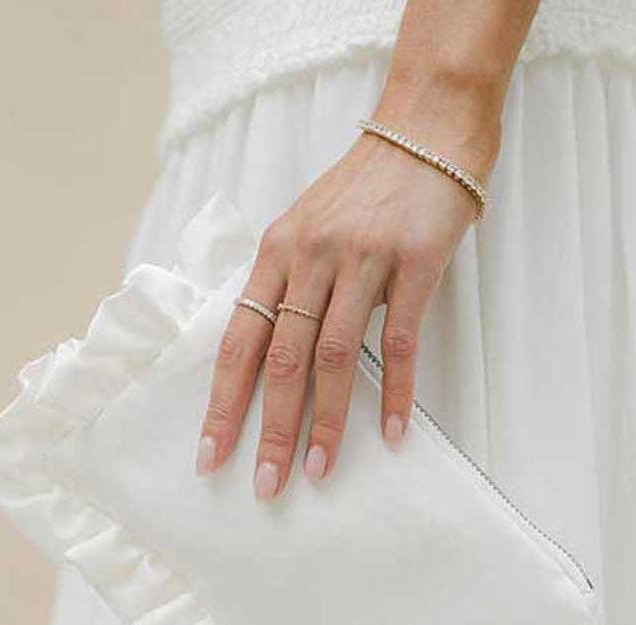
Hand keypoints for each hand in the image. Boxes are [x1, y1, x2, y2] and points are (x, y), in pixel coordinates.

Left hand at [194, 119, 490, 498]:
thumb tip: (264, 358)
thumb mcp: (306, 227)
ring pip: (334, 356)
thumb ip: (285, 285)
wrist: (425, 130)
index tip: (210, 454)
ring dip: (326, 421)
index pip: (238, 340)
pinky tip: (393, 433)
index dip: (222, 403)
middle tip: (264, 483)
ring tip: (319, 472)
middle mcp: (311, 257)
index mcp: (276, 252)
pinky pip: (400, 340)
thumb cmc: (362, 190)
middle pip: (281, 358)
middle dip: (270, 428)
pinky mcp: (414, 262)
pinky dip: (396, 391)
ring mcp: (363, 260)